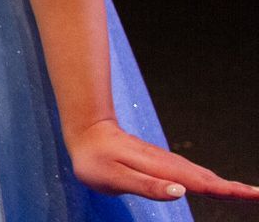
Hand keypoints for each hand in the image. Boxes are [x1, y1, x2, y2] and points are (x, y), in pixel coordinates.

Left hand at [64, 117, 258, 201]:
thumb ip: (147, 186)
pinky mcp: (161, 163)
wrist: (84, 131)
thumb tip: (181, 193)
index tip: (254, 194)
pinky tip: (216, 186)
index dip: (229, 190)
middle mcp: (168, 165)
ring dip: (226, 186)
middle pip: (208, 180)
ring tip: (248, 194)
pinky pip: (191, 173)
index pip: (201, 183)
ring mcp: (166, 162)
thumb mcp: (114, 178)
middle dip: (235, 189)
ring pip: (201, 176)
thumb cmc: (94, 159)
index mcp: (162, 170)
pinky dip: (210, 180)